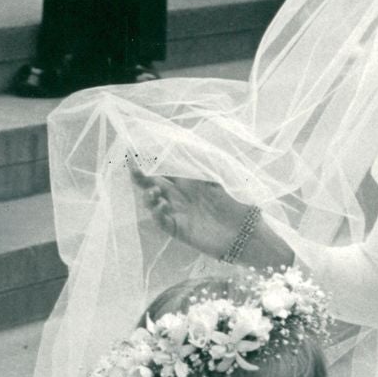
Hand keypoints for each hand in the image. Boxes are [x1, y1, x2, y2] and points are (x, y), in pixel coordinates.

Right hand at [128, 161, 254, 256]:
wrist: (244, 232)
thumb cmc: (235, 204)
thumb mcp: (220, 178)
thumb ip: (202, 162)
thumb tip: (183, 144)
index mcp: (188, 182)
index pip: (163, 171)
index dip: (149, 164)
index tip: (134, 155)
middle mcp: (179, 197)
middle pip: (152, 185)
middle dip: (140, 177)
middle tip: (133, 169)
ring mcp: (178, 213)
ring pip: (153, 204)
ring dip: (149, 196)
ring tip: (154, 191)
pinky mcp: (179, 230)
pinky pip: (162, 221)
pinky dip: (158, 213)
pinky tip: (163, 205)